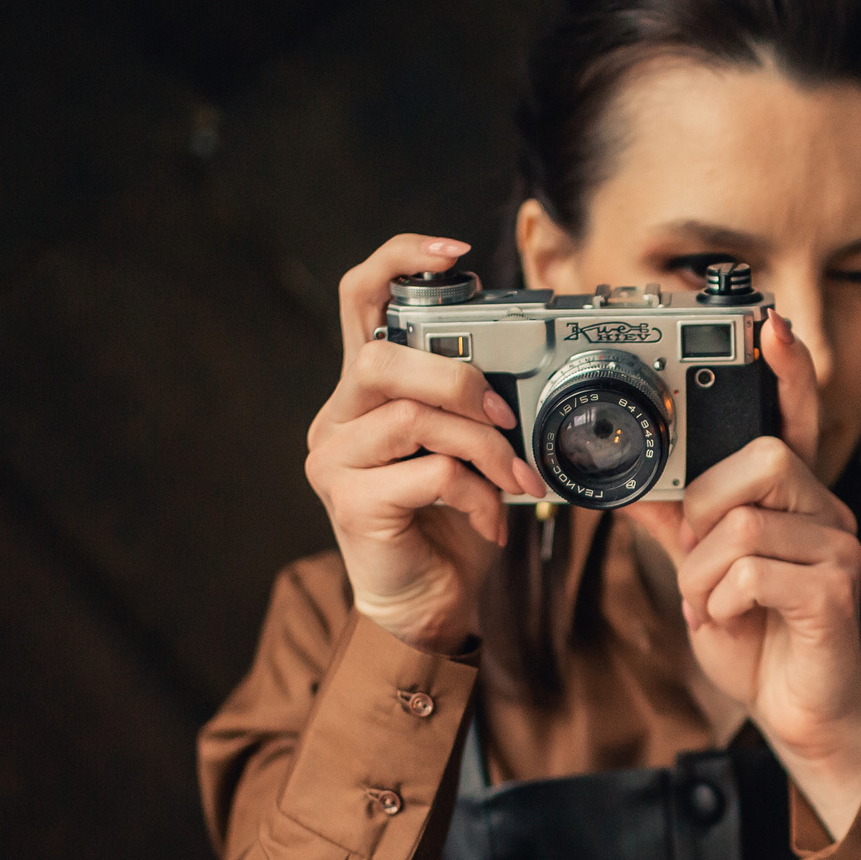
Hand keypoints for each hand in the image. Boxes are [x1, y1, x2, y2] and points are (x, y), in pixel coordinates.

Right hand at [305, 234, 542, 652]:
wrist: (428, 608)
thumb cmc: (448, 526)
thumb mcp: (466, 453)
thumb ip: (473, 408)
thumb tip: (524, 381)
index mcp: (364, 393)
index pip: (361, 298)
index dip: (401, 259)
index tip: (458, 251)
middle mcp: (338, 419)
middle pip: (382, 358)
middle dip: (457, 380)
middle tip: (503, 417)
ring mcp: (336, 462)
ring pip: (411, 416)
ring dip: (482, 446)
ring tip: (514, 481)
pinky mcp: (351, 504)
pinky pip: (428, 474)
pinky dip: (477, 494)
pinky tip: (491, 520)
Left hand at [624, 313, 860, 836]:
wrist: (799, 715)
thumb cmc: (759, 641)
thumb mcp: (702, 576)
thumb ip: (676, 526)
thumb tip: (630, 484)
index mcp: (798, 501)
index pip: (799, 420)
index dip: (788, 372)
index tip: (769, 327)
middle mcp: (829, 513)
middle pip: (763, 459)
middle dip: (707, 508)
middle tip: (700, 558)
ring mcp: (839, 549)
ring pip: (743, 523)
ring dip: (704, 572)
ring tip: (713, 604)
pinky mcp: (836, 590)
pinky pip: (752, 570)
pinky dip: (720, 600)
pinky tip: (730, 622)